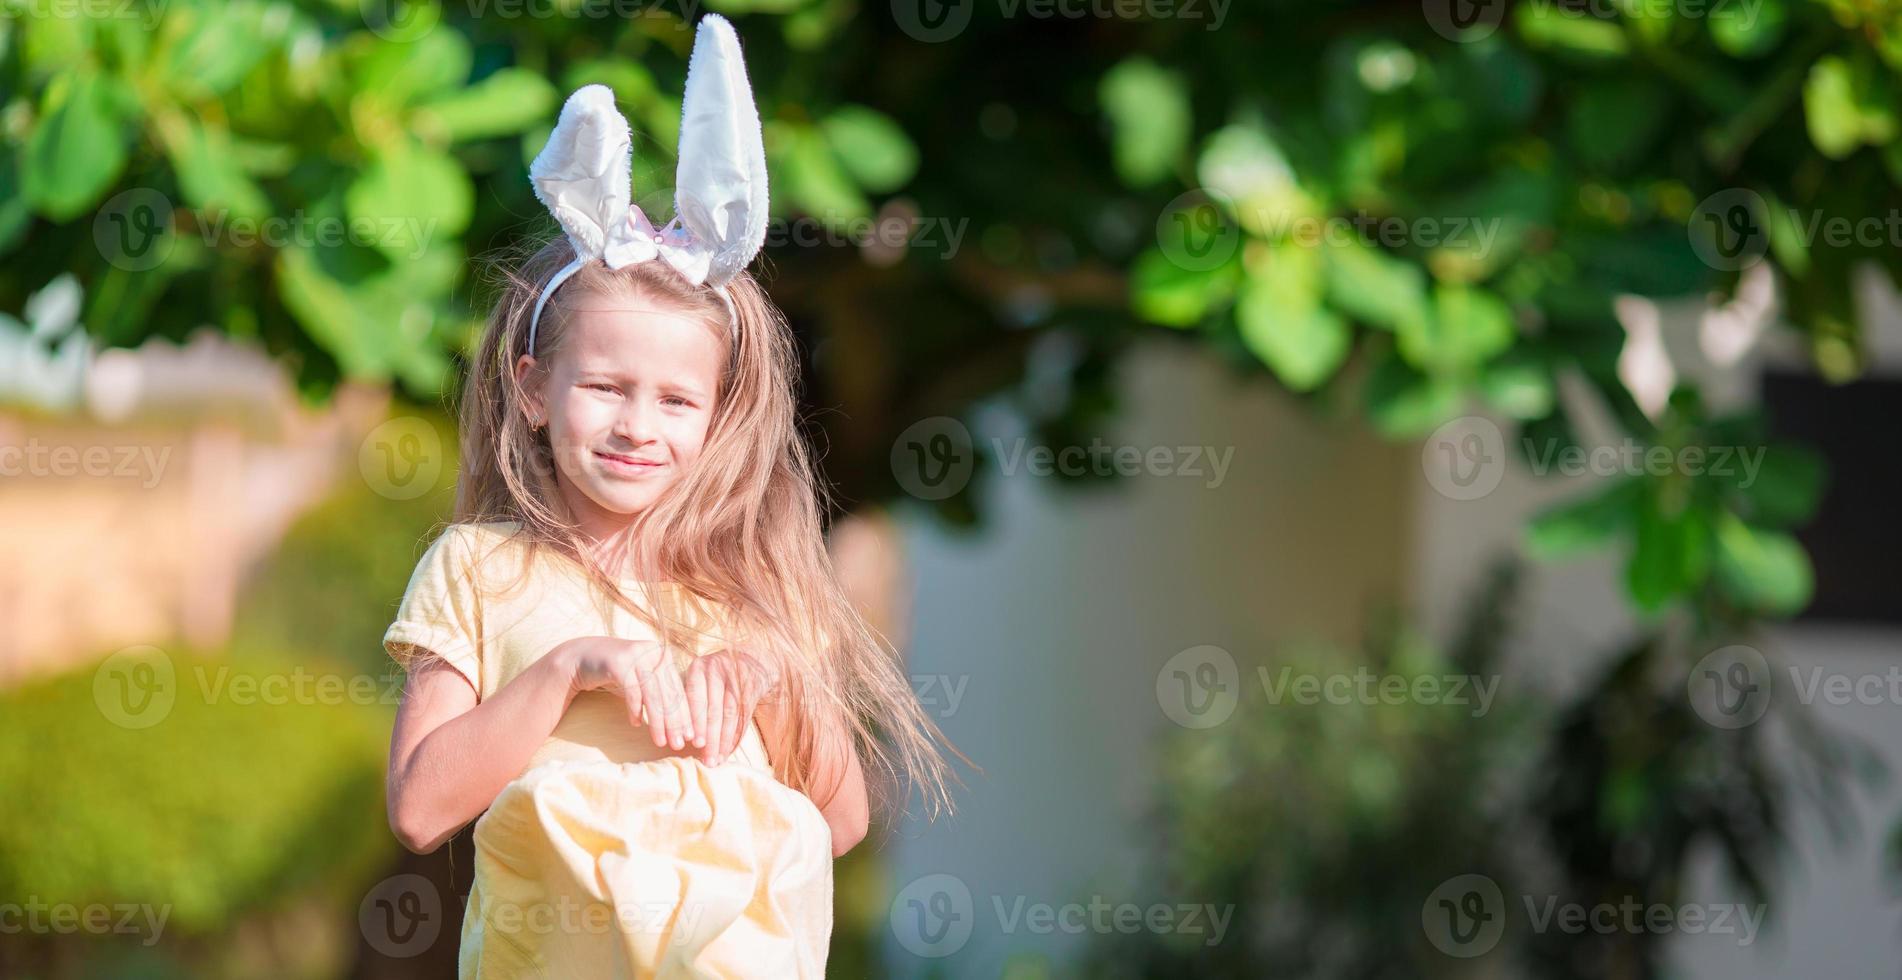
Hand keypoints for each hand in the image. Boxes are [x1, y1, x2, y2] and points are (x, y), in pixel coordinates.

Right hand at [559, 636, 695, 750]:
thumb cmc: (620, 674)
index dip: (686, 715)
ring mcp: (636, 655)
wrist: (584, 657)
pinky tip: (636, 724)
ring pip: (652, 695)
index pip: (679, 691)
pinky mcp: (619, 662)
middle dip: (675, 723)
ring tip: (660, 741)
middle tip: (678, 745)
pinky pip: (632, 691)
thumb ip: (662, 695)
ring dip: (657, 722)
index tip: (691, 737)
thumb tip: (683, 727)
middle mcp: (653, 653)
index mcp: (664, 657)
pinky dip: (635, 710)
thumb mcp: (644, 682)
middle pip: (668, 694)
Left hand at [682, 647, 780, 765]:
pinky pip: (743, 716)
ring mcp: (738, 677)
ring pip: (729, 714)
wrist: (754, 661)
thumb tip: (681, 737)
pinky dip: (735, 736)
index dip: (695, 722)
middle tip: (706, 759)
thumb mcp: (701, 680)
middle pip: (714, 708)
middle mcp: (718, 669)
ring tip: (717, 759)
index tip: (694, 744)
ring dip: (723, 740)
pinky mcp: (753, 687)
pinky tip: (728, 750)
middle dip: (710, 737)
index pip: (696, 698)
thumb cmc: (718, 678)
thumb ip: (690, 703)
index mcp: (699, 667)